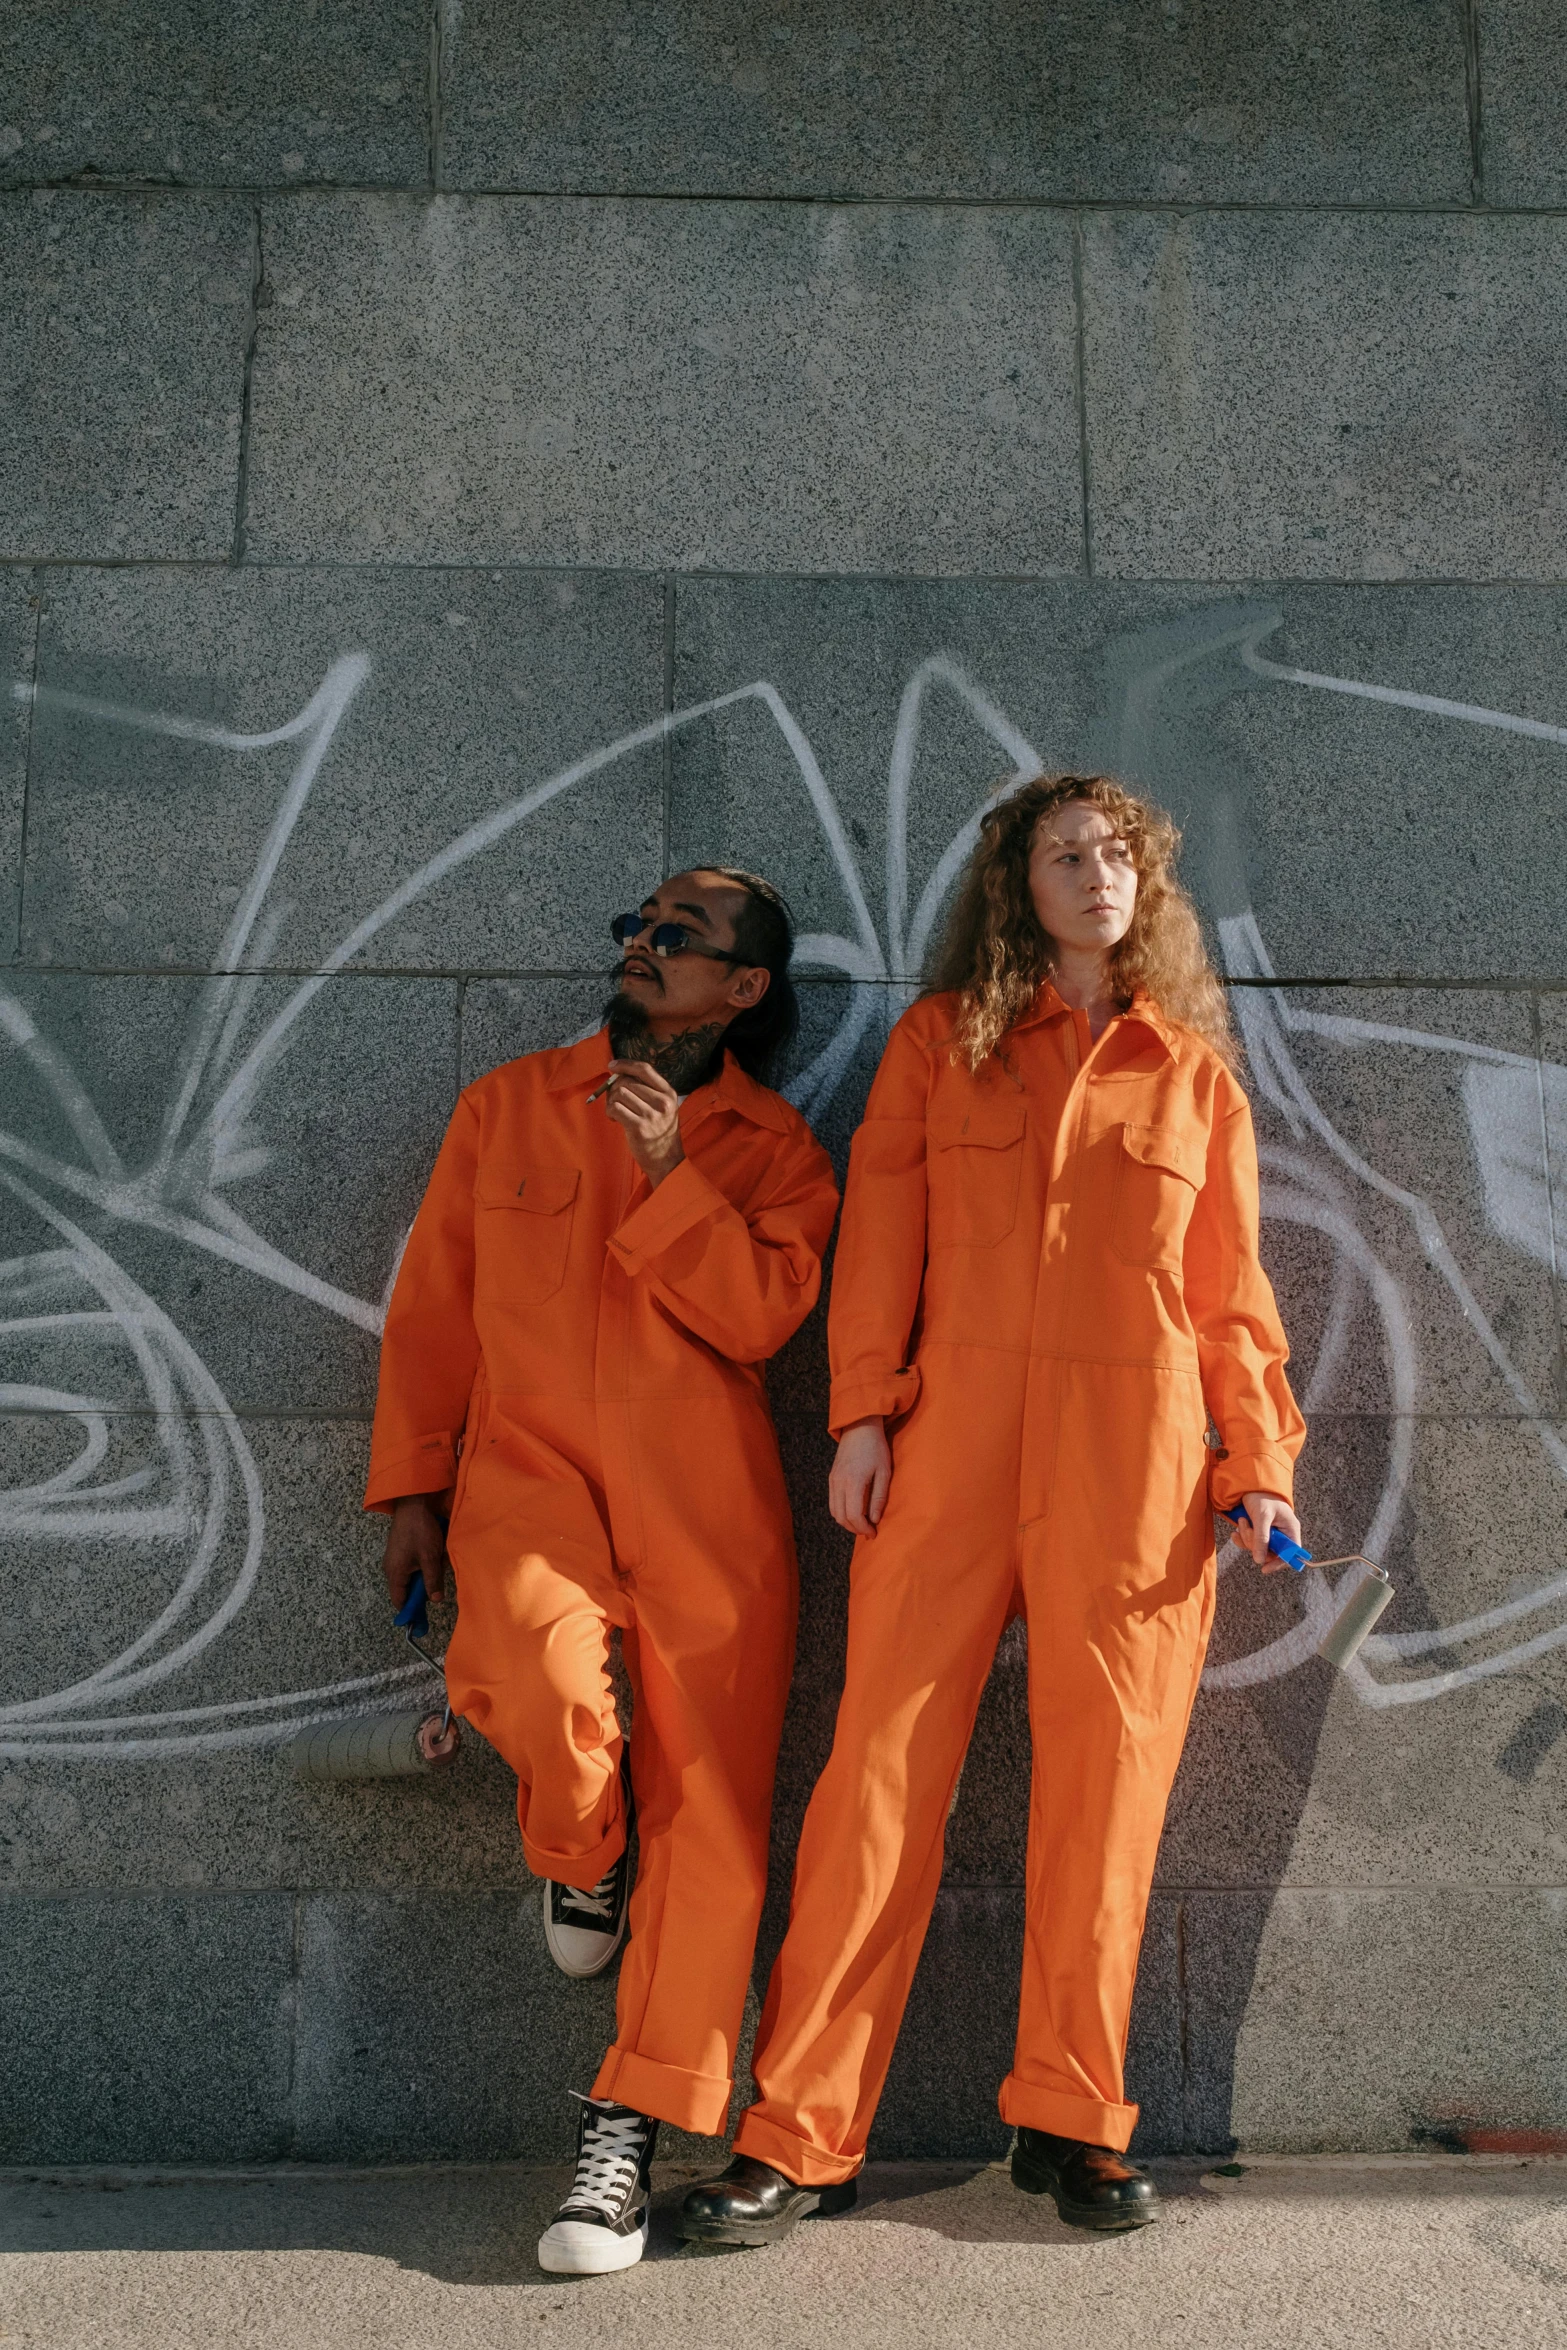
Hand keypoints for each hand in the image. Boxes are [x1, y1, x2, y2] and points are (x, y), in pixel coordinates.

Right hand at [382, 1494, 450, 1606]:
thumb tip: (435, 1601)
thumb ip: (432, 1581)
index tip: (422, 1619)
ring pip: (410, 1577)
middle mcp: (390, 1568)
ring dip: (424, 1576)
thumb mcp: (430, 1558)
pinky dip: (422, 1566)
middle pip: (405, 1590)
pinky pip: (411, 1566)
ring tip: (438, 1567)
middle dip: (421, 1591)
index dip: (410, 1611)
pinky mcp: (400, 1550)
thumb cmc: (420, 1531)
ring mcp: (394, 1558)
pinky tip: (434, 1558)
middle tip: (436, 1590)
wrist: (412, 1504)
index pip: (399, 1601)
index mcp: (395, 1573)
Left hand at [602, 1059, 684, 1187]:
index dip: (625, 1064)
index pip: (644, 1069)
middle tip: (615, 1100)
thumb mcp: (663, 1107)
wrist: (666, 1160)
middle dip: (615, 1088)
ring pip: (619, 1094)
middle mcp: (662, 1102)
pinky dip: (609, 1112)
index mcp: (669, 1093)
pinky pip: (614, 1108)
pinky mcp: (638, 1127)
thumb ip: (646, 1090)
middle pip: (627, 1081)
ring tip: (616, 1112)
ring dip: (611, 1101)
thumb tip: (618, 1074)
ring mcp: (651, 1115)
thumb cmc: (660, 1132)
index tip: (612, 1066)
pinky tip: (614, 1119)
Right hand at [829, 1417, 892, 1537]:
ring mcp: (833, 1480)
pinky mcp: (831, 1477)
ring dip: (847, 1522)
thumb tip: (874, 1519)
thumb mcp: (884, 1472)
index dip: (863, 1528)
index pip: (853, 1515)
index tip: (873, 1532)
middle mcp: (839, 1483)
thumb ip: (879, 1497)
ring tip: (862, 1523)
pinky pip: (833, 1502)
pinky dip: (841, 1512)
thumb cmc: (876, 1448)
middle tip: (869, 1531)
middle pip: (841, 1517)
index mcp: (853, 1482)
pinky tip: (854, 1511)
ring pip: (834, 1512)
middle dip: (855, 1528)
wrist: (860, 1427)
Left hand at [1236, 1490, 1303, 1575]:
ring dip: (1247, 1539)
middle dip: (1254, 1544)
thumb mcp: (1262, 1516)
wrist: (1250, 1484)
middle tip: (1246, 1529)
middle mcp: (1283, 1533)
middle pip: (1270, 1552)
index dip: (1279, 1563)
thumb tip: (1260, 1560)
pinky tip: (1236, 1530)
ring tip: (1242, 1522)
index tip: (1265, 1568)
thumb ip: (1261, 1538)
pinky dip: (1242, 1538)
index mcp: (1290, 1529)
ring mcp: (1271, 1534)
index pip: (1291, 1553)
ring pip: (1258, 1548)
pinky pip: (1251, 1543)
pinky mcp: (1260, 1532)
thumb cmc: (1262, 1496)